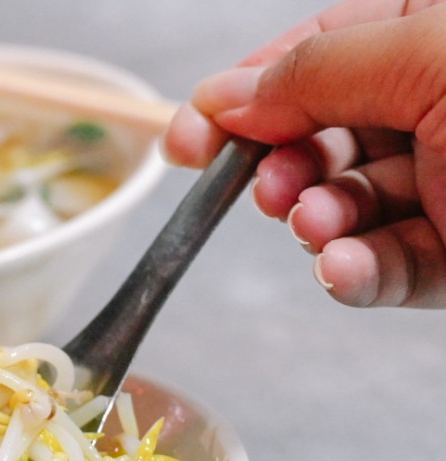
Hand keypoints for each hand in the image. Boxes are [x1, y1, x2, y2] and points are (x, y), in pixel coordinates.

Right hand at [162, 0, 445, 307]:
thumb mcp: (428, 55)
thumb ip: (318, 71)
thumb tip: (230, 97)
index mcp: (432, 33)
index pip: (315, 52)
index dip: (245, 94)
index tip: (190, 138)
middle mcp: (438, 105)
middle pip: (321, 135)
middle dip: (282, 171)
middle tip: (268, 191)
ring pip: (347, 209)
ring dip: (317, 226)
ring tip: (316, 229)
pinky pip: (388, 270)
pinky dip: (355, 277)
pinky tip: (342, 272)